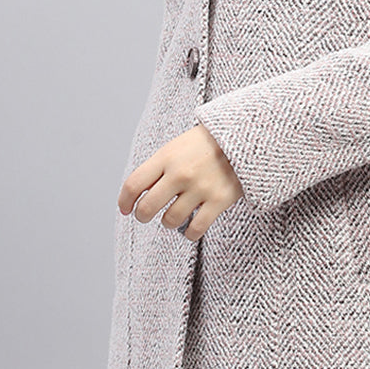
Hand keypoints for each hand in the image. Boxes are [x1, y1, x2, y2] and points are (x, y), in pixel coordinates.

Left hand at [118, 123, 243, 241]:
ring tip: (173, 216)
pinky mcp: (219, 200)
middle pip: (147, 207)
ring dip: (168, 222)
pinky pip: (195, 229)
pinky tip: (190, 228)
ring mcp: (200, 188)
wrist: (244, 135)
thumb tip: (138, 194)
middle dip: (142, 215)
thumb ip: (158, 167)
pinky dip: (189, 233)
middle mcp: (180, 173)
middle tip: (145, 215)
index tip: (126, 208)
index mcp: (166, 156)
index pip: (133, 185)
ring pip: (170, 220)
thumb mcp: (176, 146)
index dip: (125, 201)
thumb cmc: (206, 143)